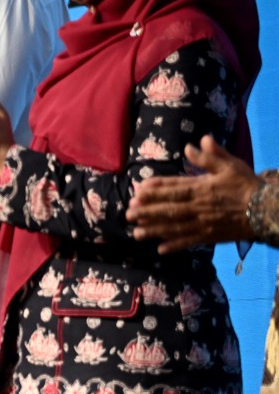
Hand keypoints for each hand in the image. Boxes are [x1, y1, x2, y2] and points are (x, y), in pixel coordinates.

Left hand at [127, 135, 259, 252]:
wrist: (267, 209)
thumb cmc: (247, 185)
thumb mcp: (230, 165)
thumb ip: (210, 156)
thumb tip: (193, 144)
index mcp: (203, 188)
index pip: (175, 188)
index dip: (156, 190)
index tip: (138, 191)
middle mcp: (200, 206)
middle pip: (170, 209)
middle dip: (147, 211)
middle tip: (128, 213)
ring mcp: (204, 223)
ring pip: (175, 227)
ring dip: (155, 230)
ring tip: (136, 233)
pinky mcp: (210, 235)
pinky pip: (190, 241)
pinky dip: (175, 246)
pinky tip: (160, 249)